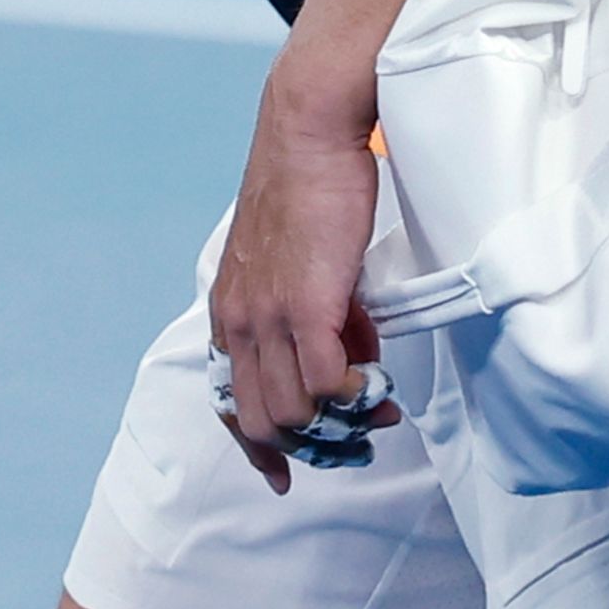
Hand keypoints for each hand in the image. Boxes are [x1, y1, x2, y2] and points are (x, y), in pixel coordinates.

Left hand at [206, 61, 396, 493]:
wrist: (308, 134)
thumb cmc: (309, 188)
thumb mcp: (296, 261)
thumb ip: (313, 314)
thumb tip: (350, 358)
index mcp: (231, 312)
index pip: (230, 402)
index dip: (257, 446)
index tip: (283, 474)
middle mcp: (240, 321)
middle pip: (261, 420)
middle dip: (311, 444)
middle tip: (359, 435)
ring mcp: (268, 316)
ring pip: (294, 412)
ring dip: (341, 422)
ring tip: (377, 407)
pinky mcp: (305, 306)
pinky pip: (326, 385)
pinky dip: (352, 397)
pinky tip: (375, 384)